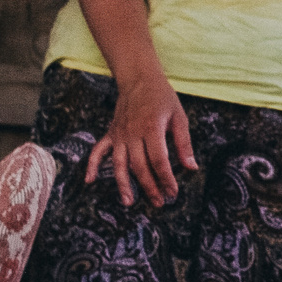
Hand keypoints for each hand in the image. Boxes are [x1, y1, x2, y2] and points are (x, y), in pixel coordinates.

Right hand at [86, 74, 197, 206]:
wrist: (139, 79)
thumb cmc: (162, 98)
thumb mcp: (179, 117)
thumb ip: (184, 143)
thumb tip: (191, 167)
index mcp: (151, 129)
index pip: (159, 160)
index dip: (166, 178)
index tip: (173, 192)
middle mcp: (132, 134)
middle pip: (139, 166)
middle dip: (149, 187)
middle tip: (159, 202)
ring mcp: (119, 135)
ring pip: (119, 164)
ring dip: (123, 185)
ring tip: (130, 202)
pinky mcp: (111, 134)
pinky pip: (98, 151)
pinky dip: (92, 166)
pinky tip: (90, 180)